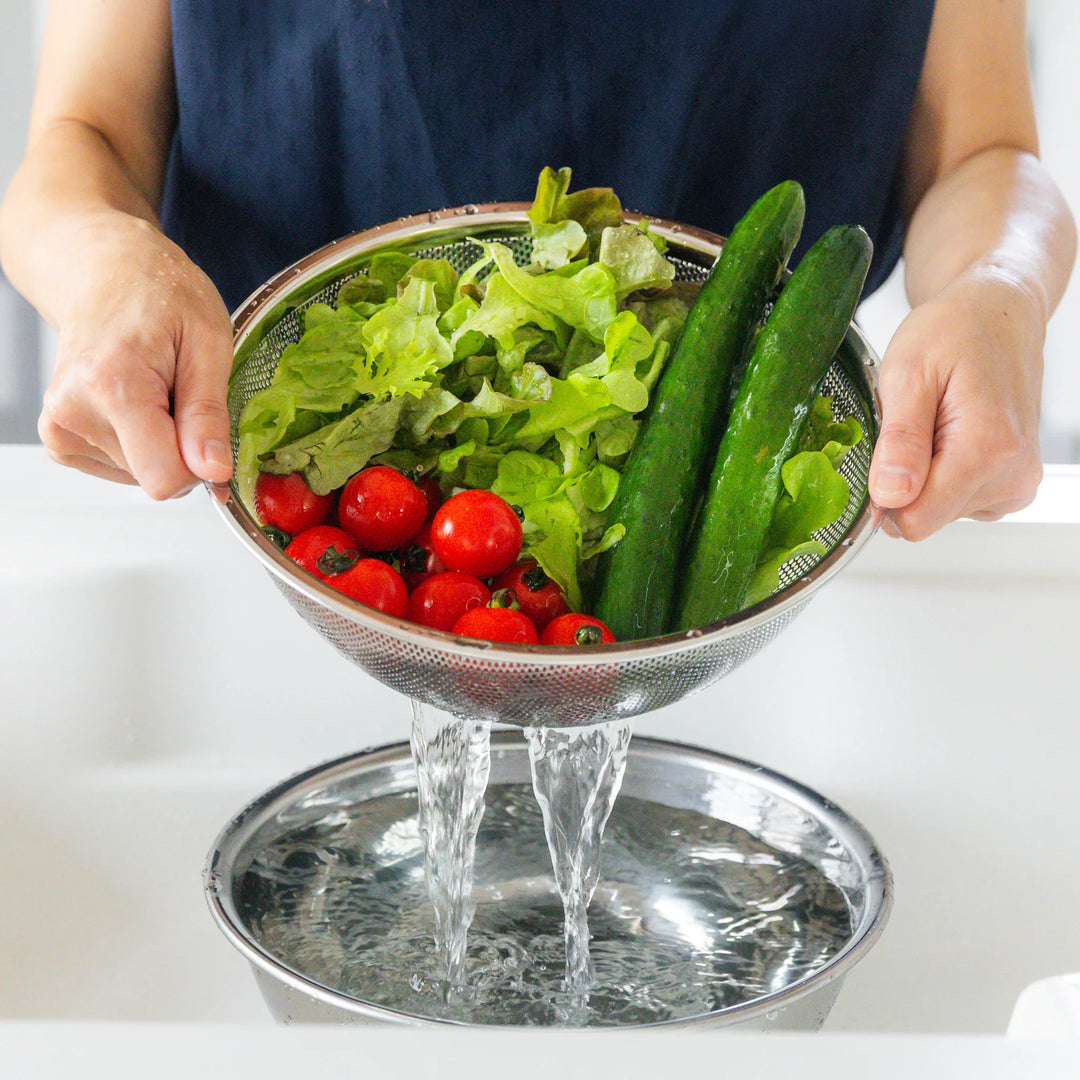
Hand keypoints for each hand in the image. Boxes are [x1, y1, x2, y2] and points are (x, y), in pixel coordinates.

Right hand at [38, 210, 233, 497]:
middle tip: (177, 391)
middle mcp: (74, 411)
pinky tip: (135, 401)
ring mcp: (60, 427)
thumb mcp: (208, 342)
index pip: (164, 478)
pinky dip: (139, 443)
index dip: (200, 464)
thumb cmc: (160, 293)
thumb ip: (208, 414)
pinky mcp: (59, 438)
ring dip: (160, 440)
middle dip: (180, 445)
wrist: (105, 270)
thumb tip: (214, 471)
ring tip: (155, 388)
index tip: (207, 427)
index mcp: (112, 386)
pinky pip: (120, 467)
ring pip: (139, 474)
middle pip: (154, 477)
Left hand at [868, 270, 1044, 539]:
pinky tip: (948, 435)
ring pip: (939, 513)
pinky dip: (941, 475)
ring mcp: (1016, 483)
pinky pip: (956, 503)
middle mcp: (1012, 474)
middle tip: (912, 426)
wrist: (997, 316)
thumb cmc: (953, 333)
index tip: (880, 453)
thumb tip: (890, 497)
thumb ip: (900, 441)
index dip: (884, 495)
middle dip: (904, 479)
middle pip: (926, 519)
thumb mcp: (907, 374)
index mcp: (989, 449)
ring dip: (922, 475)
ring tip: (934, 424)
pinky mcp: (1012, 485)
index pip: (916, 521)